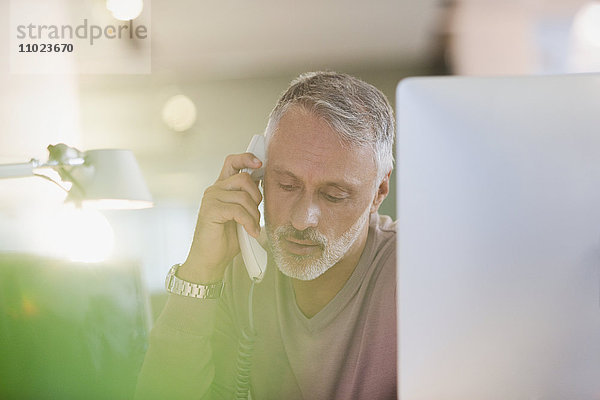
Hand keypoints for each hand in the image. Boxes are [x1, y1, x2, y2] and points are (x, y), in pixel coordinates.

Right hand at [178, 153, 262, 283]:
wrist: (211, 259)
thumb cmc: (226, 238)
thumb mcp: (242, 213)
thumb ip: (248, 197)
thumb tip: (261, 181)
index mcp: (222, 187)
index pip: (232, 162)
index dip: (247, 158)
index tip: (260, 163)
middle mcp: (215, 189)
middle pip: (243, 178)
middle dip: (257, 196)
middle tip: (256, 214)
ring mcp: (211, 199)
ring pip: (243, 196)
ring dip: (254, 214)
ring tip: (253, 227)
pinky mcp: (211, 210)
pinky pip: (238, 210)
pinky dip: (249, 223)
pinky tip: (251, 232)